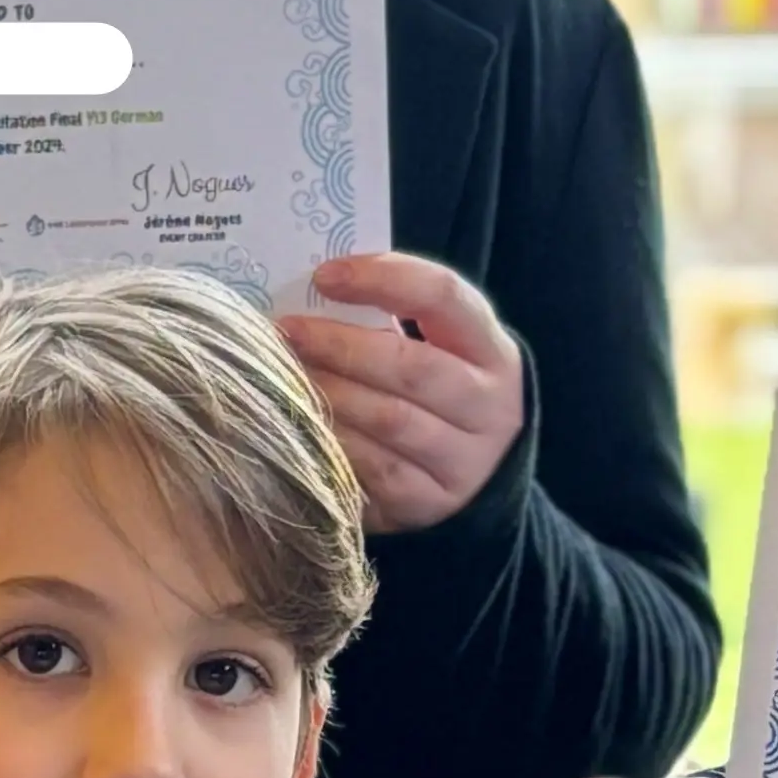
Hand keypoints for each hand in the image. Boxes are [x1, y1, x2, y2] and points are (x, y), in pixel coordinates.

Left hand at [274, 257, 529, 532]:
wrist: (478, 475)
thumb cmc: (438, 391)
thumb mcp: (440, 349)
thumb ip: (392, 319)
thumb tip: (313, 290)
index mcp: (491, 349)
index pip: (443, 296)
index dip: (384, 278)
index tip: (325, 275)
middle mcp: (488, 405)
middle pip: (410, 367)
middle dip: (340, 346)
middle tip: (287, 331)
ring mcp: (464, 459)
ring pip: (389, 421)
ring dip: (329, 393)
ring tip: (286, 375)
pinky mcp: (430, 501)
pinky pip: (373, 470)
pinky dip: (334, 442)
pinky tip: (301, 424)